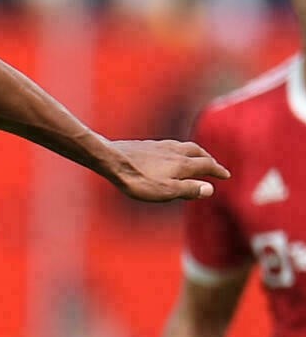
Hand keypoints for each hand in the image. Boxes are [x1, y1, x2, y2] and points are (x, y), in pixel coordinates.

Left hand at [102, 139, 228, 202]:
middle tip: (213, 165)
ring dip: (193, 152)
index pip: (207, 165)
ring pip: (183, 147)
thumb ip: (188, 189)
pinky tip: (168, 154)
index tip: (226, 175)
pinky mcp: (146, 145)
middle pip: (197, 152)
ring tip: (194, 157)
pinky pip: (168, 146)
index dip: (217, 171)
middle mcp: (175, 151)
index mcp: (183, 163)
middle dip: (208, 159)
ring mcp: (160, 146)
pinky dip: (176, 150)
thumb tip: (210, 189)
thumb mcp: (166, 191)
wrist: (111, 160)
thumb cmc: (138, 179)